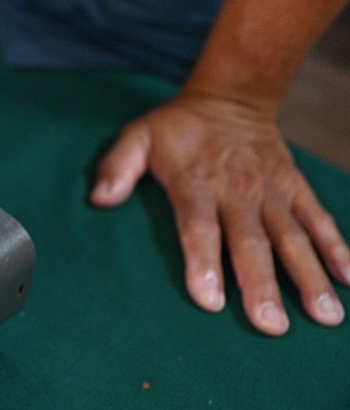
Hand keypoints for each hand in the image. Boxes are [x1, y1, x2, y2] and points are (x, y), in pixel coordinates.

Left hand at [90, 91, 349, 334]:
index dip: (203, 262)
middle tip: (271, 325)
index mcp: (196, 183)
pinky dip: (336, 246)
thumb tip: (98, 199)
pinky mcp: (294, 188)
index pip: (199, 226)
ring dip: (309, 275)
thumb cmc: (176, 128)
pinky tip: (349, 278)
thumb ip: (117, 166)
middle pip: (250, 242)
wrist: (229, 98)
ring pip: (292, 236)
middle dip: (261, 284)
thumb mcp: (137, 136)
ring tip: (323, 315)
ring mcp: (271, 191)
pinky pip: (318, 218)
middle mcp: (237, 191)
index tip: (210, 299)